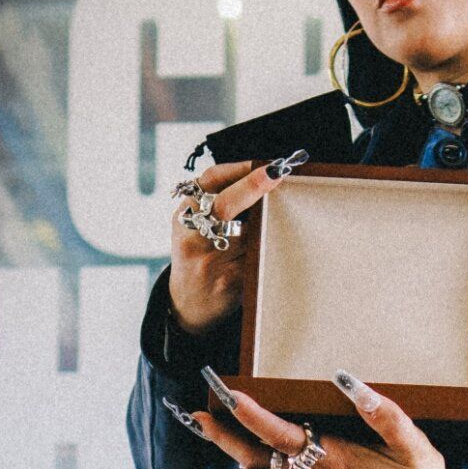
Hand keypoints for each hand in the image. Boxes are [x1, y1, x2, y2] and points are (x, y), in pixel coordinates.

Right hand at [168, 152, 306, 334]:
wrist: (187, 304)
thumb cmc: (199, 254)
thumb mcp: (194, 225)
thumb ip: (218, 202)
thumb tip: (265, 179)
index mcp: (184, 215)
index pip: (210, 181)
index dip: (238, 169)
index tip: (265, 164)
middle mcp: (192, 236)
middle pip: (225, 206)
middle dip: (252, 187)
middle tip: (276, 173)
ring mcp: (208, 261)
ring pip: (248, 234)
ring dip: (268, 223)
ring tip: (283, 216)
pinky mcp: (228, 282)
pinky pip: (256, 259)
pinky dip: (269, 249)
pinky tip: (276, 247)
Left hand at [187, 368, 459, 468]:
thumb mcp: (416, 448)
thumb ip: (386, 415)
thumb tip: (351, 382)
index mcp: (338, 461)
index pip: (285, 437)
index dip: (255, 417)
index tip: (231, 395)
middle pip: (260, 456)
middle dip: (226, 435)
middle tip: (197, 413)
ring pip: (265, 467)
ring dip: (235, 446)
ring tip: (210, 423)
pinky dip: (255, 457)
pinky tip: (245, 446)